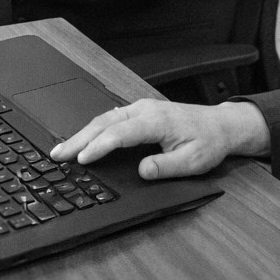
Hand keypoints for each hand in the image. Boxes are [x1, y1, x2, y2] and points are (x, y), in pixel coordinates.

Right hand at [49, 99, 268, 180]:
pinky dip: (93, 129)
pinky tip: (82, 138)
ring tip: (62, 149)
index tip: (81, 159)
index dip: (99, 146)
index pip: (120, 133)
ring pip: (105, 118)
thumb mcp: (193, 161)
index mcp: (157, 121)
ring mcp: (141, 108)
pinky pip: (111, 118)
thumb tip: (142, 170)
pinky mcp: (140, 112)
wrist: (221, 125)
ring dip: (82, 133)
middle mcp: (145, 110)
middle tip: (58, 155)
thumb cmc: (209, 142)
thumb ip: (167, 167)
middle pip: (105, 123)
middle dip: (79, 139)